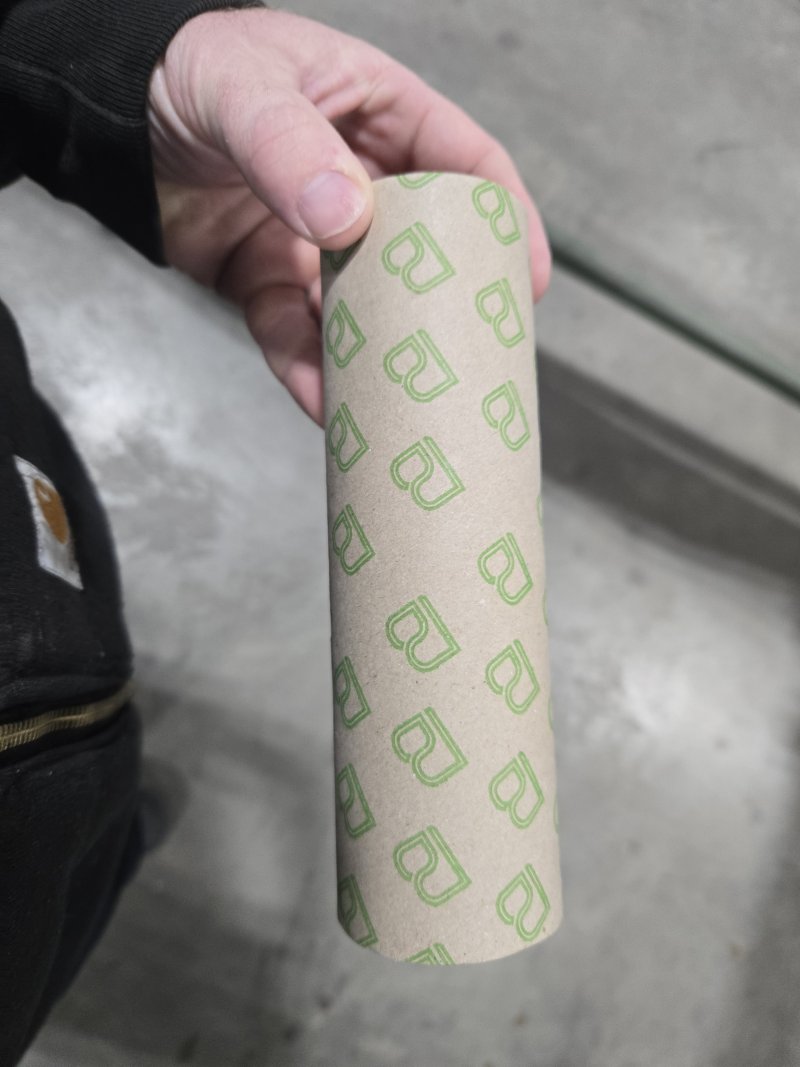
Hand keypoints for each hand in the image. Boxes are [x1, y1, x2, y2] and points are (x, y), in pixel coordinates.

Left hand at [148, 8, 550, 424]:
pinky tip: (326, 403)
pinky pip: (296, 336)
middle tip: (478, 356)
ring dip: (379, 355)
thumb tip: (348, 220)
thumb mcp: (241, 87)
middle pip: (422, 252)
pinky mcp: (266, 283)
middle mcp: (352, 181)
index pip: (460, 161)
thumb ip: (290, 147)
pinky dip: (309, 372)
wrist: (97, 117)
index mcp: (373, 112)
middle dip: (449, 305)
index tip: (529, 278)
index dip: (504, 218)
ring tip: (403, 399)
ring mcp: (310, 238)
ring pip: (362, 308)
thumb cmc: (178, 70)